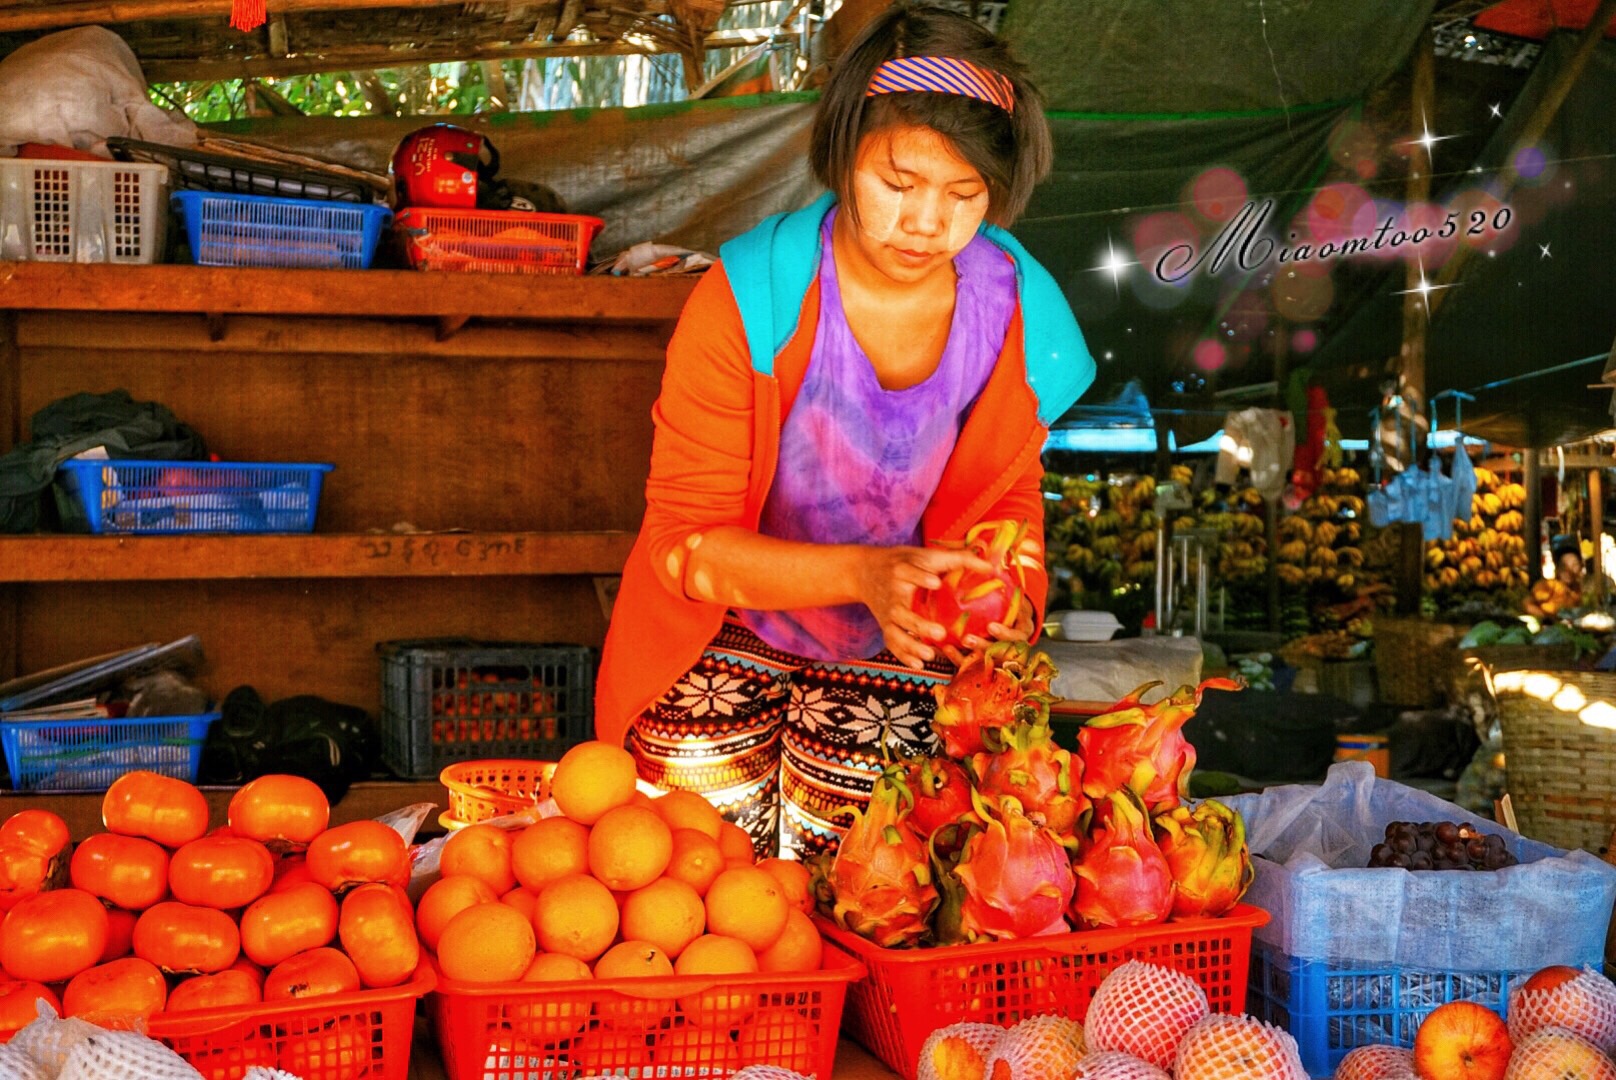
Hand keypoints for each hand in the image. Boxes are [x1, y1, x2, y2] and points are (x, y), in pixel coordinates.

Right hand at [856, 544, 995, 669]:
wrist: (865, 572)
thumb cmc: (905, 562)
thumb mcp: (926, 555)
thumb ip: (958, 559)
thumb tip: (990, 565)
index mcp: (902, 571)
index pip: (909, 573)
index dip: (921, 578)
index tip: (936, 583)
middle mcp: (892, 593)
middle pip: (901, 611)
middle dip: (918, 624)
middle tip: (940, 632)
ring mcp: (887, 613)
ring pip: (894, 632)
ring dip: (910, 645)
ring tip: (930, 654)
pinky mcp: (885, 626)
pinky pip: (891, 643)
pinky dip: (902, 655)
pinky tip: (918, 664)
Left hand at [939, 532, 1041, 666]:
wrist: (996, 607)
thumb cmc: (1003, 594)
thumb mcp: (1007, 585)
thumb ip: (1003, 577)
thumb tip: (991, 555)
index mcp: (1021, 628)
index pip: (1018, 637)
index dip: (1006, 634)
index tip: (991, 626)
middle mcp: (1010, 645)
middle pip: (1000, 654)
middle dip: (984, 647)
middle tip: (967, 638)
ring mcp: (994, 653)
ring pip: (983, 660)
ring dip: (967, 655)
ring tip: (950, 645)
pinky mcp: (978, 658)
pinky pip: (968, 663)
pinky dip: (957, 657)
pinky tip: (943, 648)